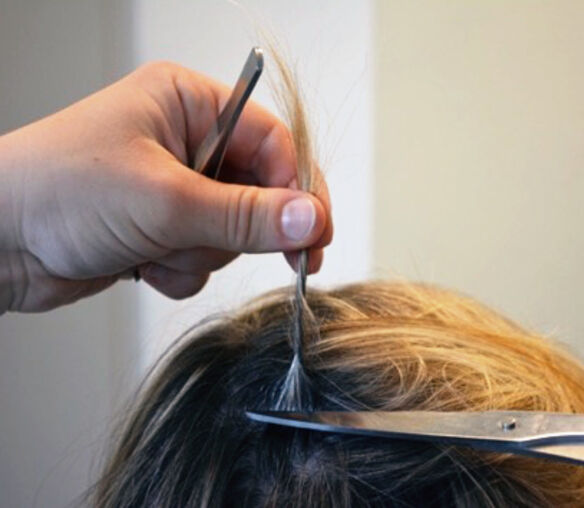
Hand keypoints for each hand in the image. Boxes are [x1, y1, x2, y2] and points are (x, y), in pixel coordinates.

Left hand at [0, 61, 331, 312]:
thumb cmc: (55, 191)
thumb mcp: (165, 200)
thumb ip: (245, 215)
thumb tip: (310, 218)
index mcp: (188, 103)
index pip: (272, 142)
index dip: (299, 189)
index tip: (315, 234)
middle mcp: (184, 141)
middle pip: (259, 190)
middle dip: (248, 229)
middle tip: (287, 260)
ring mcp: (173, 188)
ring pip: (231, 232)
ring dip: (202, 253)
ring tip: (159, 248)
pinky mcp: (160, 228)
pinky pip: (202, 257)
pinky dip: (180, 269)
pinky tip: (142, 263)